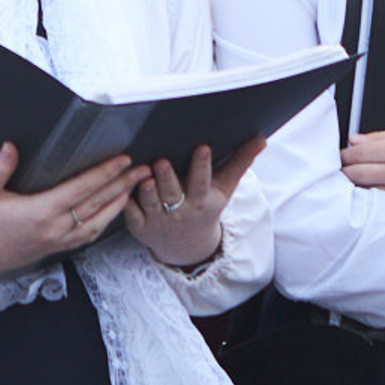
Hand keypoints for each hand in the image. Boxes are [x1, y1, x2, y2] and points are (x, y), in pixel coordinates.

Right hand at [0, 144, 147, 287]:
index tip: (122, 160)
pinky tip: (112, 210)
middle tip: (142, 169)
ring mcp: (57, 240)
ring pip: (98, 221)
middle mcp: (54, 228)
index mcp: (39, 212)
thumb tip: (10, 147)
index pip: (81, 189)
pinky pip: (89, 234)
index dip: (104, 173)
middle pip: (97, 204)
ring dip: (119, 202)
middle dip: (122, 184)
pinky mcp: (56, 247)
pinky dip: (106, 220)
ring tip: (134, 186)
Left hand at [124, 139, 265, 269]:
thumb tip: (262, 139)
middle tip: (162, 162)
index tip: (203, 147)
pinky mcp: (139, 226)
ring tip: (143, 175)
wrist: (187, 246)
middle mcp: (180, 211)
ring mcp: (158, 220)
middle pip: (173, 193)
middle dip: (168, 179)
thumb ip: (240, 162)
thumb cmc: (205, 207)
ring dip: (146, 191)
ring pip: (150, 203)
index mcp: (201, 200)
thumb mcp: (224, 189)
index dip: (202, 166)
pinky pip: (130, 213)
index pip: (202, 181)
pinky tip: (122, 187)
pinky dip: (126, 202)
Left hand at [341, 123, 384, 204]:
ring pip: (372, 194)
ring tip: (350, 190)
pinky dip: (381, 202)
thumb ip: (383, 137)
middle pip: (358, 176)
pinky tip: (375, 199)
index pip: (356, 155)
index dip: (342, 158)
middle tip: (336, 176)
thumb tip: (356, 139)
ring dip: (359, 192)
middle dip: (344, 175)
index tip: (336, 159)